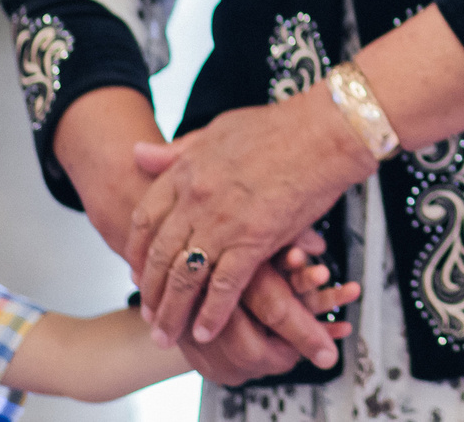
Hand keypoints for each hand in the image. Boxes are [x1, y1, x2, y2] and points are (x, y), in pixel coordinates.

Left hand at [126, 95, 371, 355]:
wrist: (326, 131)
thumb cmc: (281, 126)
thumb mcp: (217, 129)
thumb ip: (177, 151)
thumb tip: (137, 154)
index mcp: (186, 172)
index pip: (144, 221)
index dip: (137, 252)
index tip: (138, 273)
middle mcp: (196, 200)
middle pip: (159, 257)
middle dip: (150, 292)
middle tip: (148, 315)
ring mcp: (223, 222)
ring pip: (184, 277)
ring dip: (173, 312)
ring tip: (166, 336)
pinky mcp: (254, 240)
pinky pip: (225, 286)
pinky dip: (213, 313)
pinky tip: (206, 331)